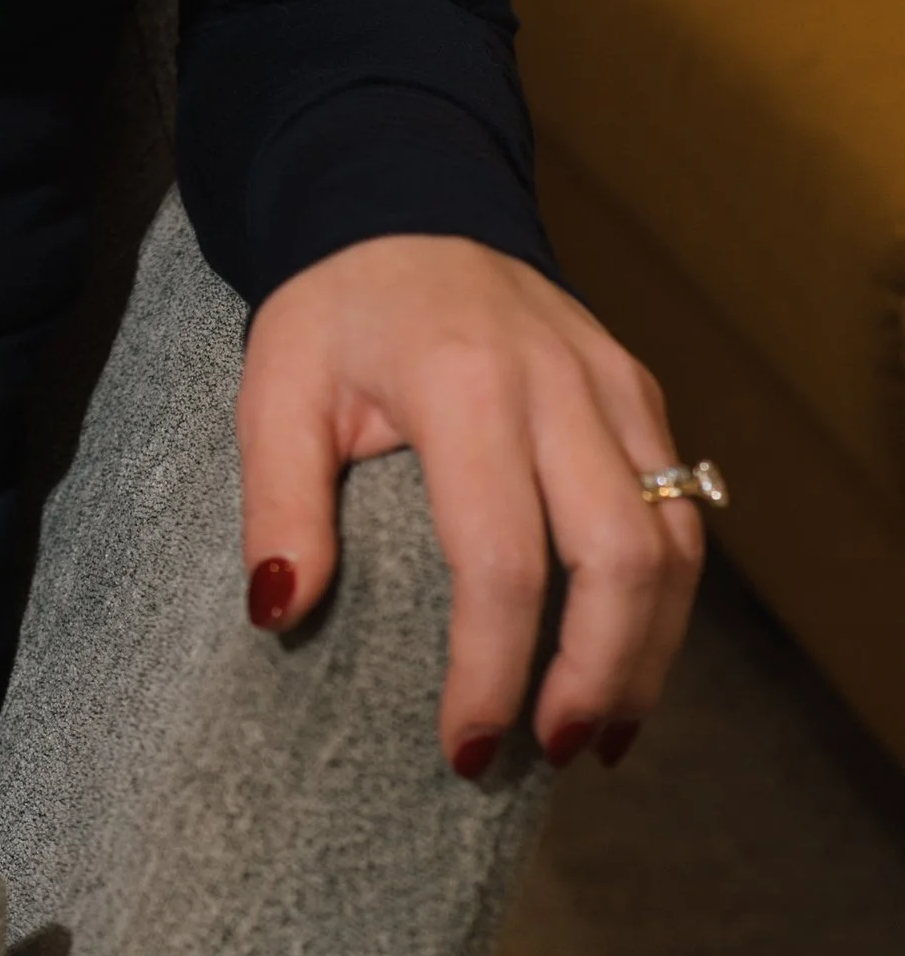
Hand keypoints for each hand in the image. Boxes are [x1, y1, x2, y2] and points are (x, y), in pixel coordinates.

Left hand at [237, 236, 705, 775]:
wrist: (403, 202)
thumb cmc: (335, 308)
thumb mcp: (275, 387)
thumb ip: (277, 500)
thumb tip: (280, 612)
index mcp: (462, 381)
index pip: (501, 556)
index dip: (493, 669)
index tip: (465, 749)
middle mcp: (559, 382)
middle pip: (622, 559)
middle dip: (598, 677)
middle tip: (547, 754)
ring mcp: (614, 383)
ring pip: (674, 544)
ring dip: (647, 654)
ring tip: (594, 735)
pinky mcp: (641, 392)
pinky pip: (680, 513)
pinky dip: (665, 602)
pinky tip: (624, 663)